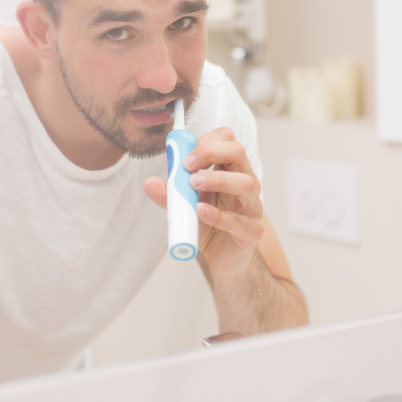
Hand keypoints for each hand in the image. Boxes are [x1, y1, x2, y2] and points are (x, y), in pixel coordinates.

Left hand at [143, 127, 263, 276]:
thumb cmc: (210, 226)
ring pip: (245, 183)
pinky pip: (238, 221)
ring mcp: (252, 207)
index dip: (206, 142)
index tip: (186, 156)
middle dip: (210, 152)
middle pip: (238, 152)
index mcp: (232, 172)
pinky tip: (200, 213)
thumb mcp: (186, 207)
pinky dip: (217, 215)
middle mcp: (246, 184)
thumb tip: (149, 183)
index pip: (228, 142)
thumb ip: (171, 194)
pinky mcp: (251, 232)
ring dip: (216, 180)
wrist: (225, 260)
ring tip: (193, 186)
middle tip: (188, 166)